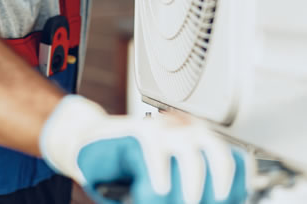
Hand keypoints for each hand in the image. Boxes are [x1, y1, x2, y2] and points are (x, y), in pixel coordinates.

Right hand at [40, 96, 247, 202]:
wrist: (89, 149)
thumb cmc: (127, 173)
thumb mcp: (165, 192)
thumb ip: (187, 195)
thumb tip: (215, 198)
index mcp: (198, 146)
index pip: (237, 163)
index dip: (234, 189)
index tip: (223, 201)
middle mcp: (184, 132)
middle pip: (220, 160)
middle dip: (211, 195)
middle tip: (191, 203)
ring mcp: (160, 129)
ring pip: (190, 155)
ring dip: (185, 190)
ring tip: (170, 200)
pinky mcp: (136, 131)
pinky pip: (155, 154)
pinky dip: (155, 181)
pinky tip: (149, 191)